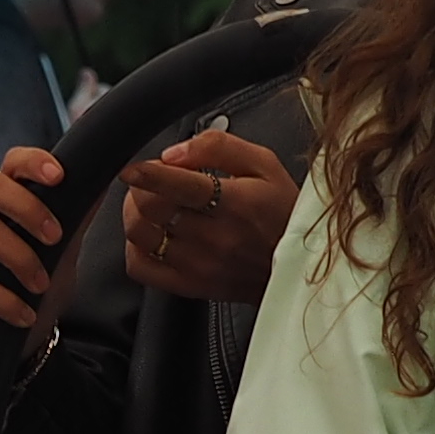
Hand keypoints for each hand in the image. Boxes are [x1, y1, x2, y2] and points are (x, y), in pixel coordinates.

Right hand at [0, 147, 74, 329]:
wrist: (22, 339)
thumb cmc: (37, 287)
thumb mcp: (64, 249)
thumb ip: (78, 214)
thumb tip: (103, 177)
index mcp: (7, 204)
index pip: (11, 166)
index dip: (31, 163)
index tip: (59, 176)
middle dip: (27, 207)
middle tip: (56, 236)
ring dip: (20, 257)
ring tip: (42, 284)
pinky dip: (3, 299)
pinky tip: (24, 314)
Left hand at [118, 129, 295, 303]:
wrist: (301, 266)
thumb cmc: (282, 211)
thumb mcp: (264, 164)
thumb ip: (217, 147)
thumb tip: (174, 154)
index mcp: (235, 203)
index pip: (178, 186)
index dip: (146, 173)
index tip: (133, 167)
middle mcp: (215, 237)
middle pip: (151, 209)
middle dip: (141, 188)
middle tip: (149, 181)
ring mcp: (199, 265)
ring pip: (140, 236)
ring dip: (135, 214)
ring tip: (149, 204)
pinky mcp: (189, 286)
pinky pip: (140, 267)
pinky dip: (135, 247)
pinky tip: (150, 234)